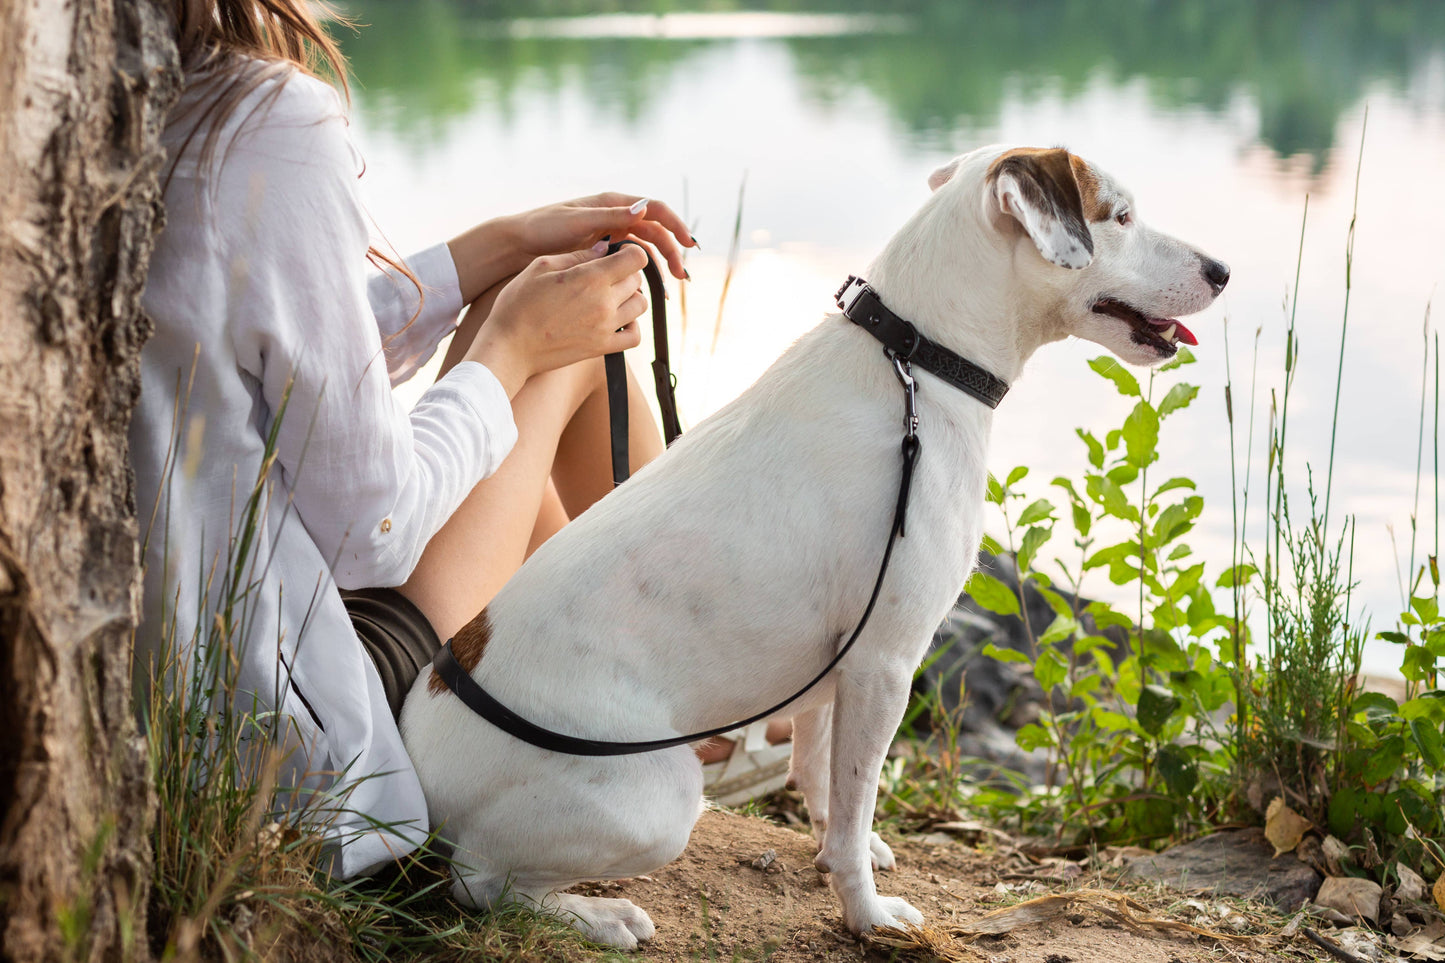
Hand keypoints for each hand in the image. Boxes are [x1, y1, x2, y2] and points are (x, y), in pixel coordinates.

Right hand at [462, 243, 648, 397]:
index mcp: (591, 277)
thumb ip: (577, 255)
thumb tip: (605, 247)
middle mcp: (604, 302)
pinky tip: (618, 319)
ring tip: (610, 296)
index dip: (630, 251)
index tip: (618, 253)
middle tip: (606, 274)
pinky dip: (633, 326)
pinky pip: (635, 336)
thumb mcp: (541, 267)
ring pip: (640, 305)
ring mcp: (605, 327)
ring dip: (630, 297)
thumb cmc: (518, 303)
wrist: (509, 347)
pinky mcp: (602, 348)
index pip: (636, 258)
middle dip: (626, 272)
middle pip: (637, 279)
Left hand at [509, 193, 694, 282]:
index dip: (675, 224)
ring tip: (671, 287)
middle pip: (655, 232)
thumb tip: (643, 209)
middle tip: (682, 275)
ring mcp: (610, 235)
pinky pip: (630, 262)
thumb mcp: (577, 221)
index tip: (689, 243)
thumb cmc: (543, 228)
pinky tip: (649, 291)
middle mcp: (615, 217)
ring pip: (645, 249)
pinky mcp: (602, 254)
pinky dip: (643, 275)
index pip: (655, 209)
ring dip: (661, 265)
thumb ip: (610, 216)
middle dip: (672, 252)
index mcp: (612, 203)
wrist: (518, 245)